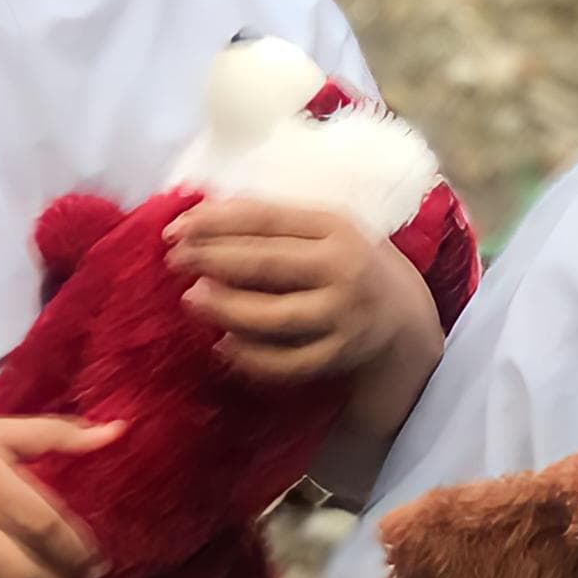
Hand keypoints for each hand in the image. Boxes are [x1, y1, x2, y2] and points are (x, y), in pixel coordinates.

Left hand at [166, 199, 441, 383]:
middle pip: (267, 264)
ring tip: (191, 298)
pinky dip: (252, 358)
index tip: (176, 226)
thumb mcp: (322, 229)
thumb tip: (200, 214)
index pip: (266, 219)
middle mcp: (343, 269)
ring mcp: (343, 317)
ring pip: (275, 317)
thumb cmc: (345, 260)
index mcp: (335, 226)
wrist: (403, 314)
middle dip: (213, 260)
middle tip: (174, 259)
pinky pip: (289, 363)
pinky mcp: (339, 356)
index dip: (216, 221)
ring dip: (227, 308)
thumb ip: (272, 222)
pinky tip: (222, 346)